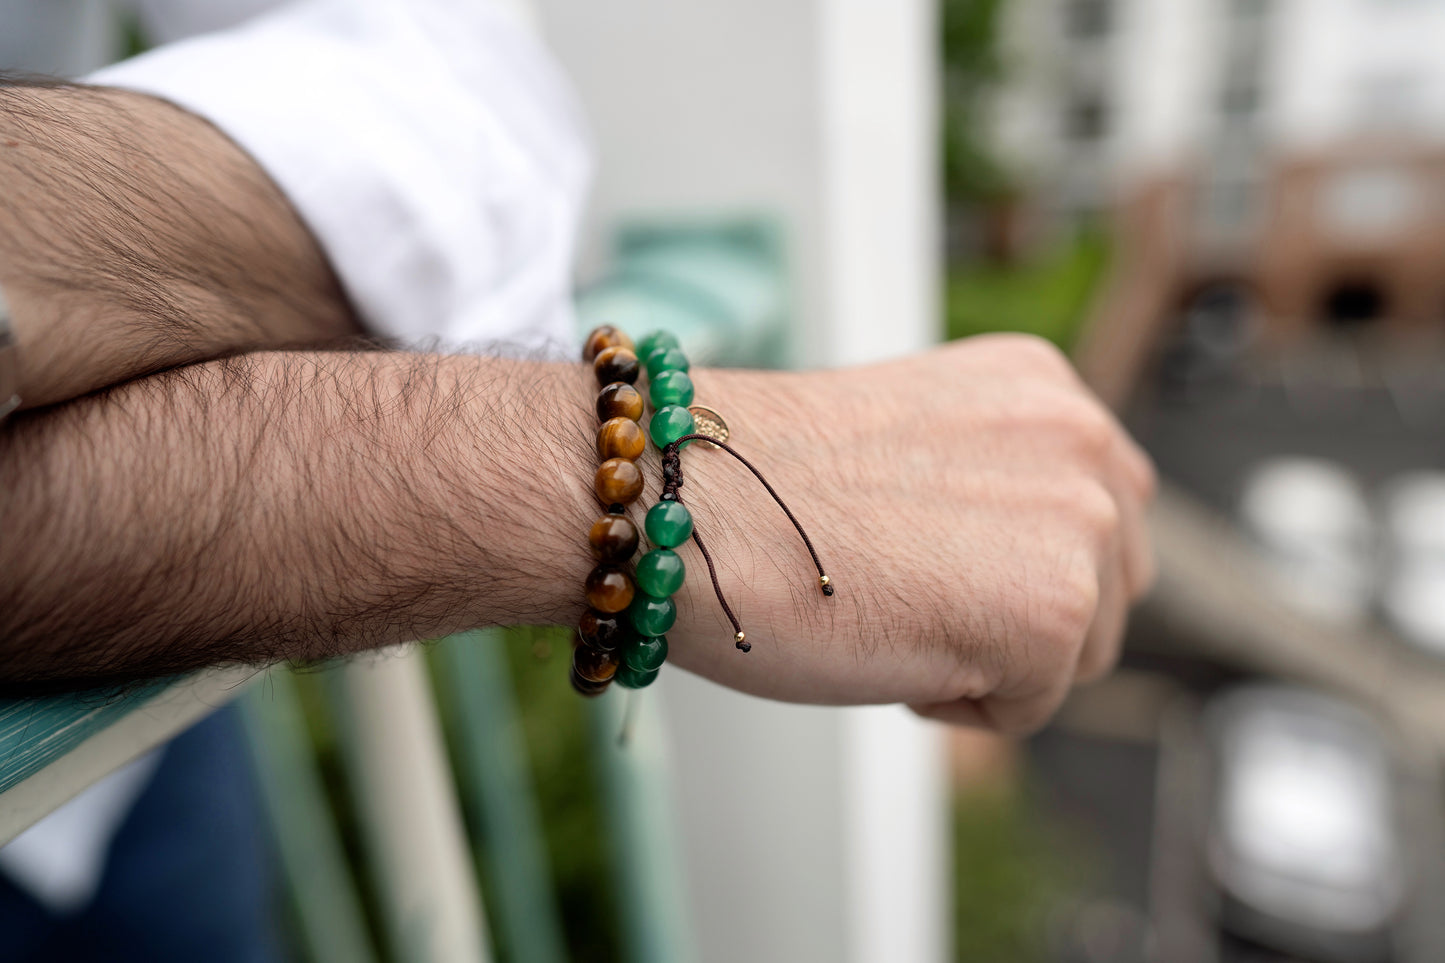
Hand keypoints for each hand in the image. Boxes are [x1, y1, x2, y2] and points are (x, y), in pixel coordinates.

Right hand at [668, 335, 1156, 733]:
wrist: (694, 501)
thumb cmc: (764, 484)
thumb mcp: (916, 447)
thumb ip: (994, 478)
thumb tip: (1022, 557)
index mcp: (1044, 386)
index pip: (1093, 510)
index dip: (1007, 559)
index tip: (926, 556)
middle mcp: (1083, 435)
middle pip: (1106, 584)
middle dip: (1019, 611)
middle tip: (904, 589)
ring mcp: (1080, 520)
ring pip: (1078, 652)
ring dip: (991, 657)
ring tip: (891, 608)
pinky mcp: (1057, 609)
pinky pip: (1027, 708)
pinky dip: (956, 704)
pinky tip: (885, 644)